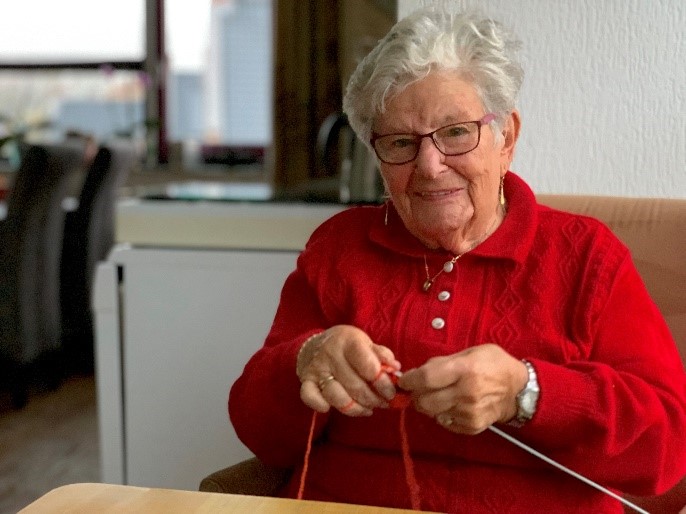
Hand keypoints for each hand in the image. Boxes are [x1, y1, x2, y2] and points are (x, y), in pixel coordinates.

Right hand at [297, 325, 400, 416]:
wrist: (315, 344)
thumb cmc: (348, 346)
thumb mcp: (366, 343)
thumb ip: (381, 355)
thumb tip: (395, 368)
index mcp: (348, 341)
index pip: (367, 365)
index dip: (382, 382)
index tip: (391, 392)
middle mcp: (331, 354)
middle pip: (355, 385)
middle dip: (373, 399)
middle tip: (383, 403)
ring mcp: (317, 368)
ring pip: (337, 396)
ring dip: (356, 408)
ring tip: (367, 408)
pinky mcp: (306, 381)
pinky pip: (311, 398)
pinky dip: (322, 406)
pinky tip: (334, 407)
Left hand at [397, 344, 527, 433]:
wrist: (519, 390)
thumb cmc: (493, 365)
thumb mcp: (471, 352)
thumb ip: (443, 362)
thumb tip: (417, 372)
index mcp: (464, 370)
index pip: (425, 379)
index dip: (409, 380)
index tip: (405, 380)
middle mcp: (466, 393)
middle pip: (424, 402)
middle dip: (416, 395)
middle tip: (420, 389)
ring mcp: (469, 412)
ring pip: (432, 413)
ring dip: (430, 405)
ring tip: (440, 395)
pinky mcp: (472, 426)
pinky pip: (445, 423)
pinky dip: (443, 414)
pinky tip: (453, 404)